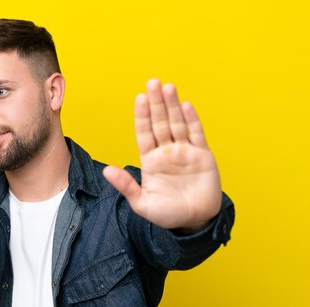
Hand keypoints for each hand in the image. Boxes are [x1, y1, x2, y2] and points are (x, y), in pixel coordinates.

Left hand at [103, 79, 221, 230]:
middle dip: (156, 103)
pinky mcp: (203, 156)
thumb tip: (106, 171)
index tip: (140, 98)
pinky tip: (186, 106)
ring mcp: (185, 152)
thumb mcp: (142, 203)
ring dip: (172, 105)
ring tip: (168, 87)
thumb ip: (126, 185)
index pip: (144, 133)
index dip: (142, 116)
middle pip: (160, 123)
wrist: (195, 222)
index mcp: (150, 161)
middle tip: (152, 82)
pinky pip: (196, 134)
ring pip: (177, 124)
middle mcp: (166, 152)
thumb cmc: (167, 214)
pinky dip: (192, 120)